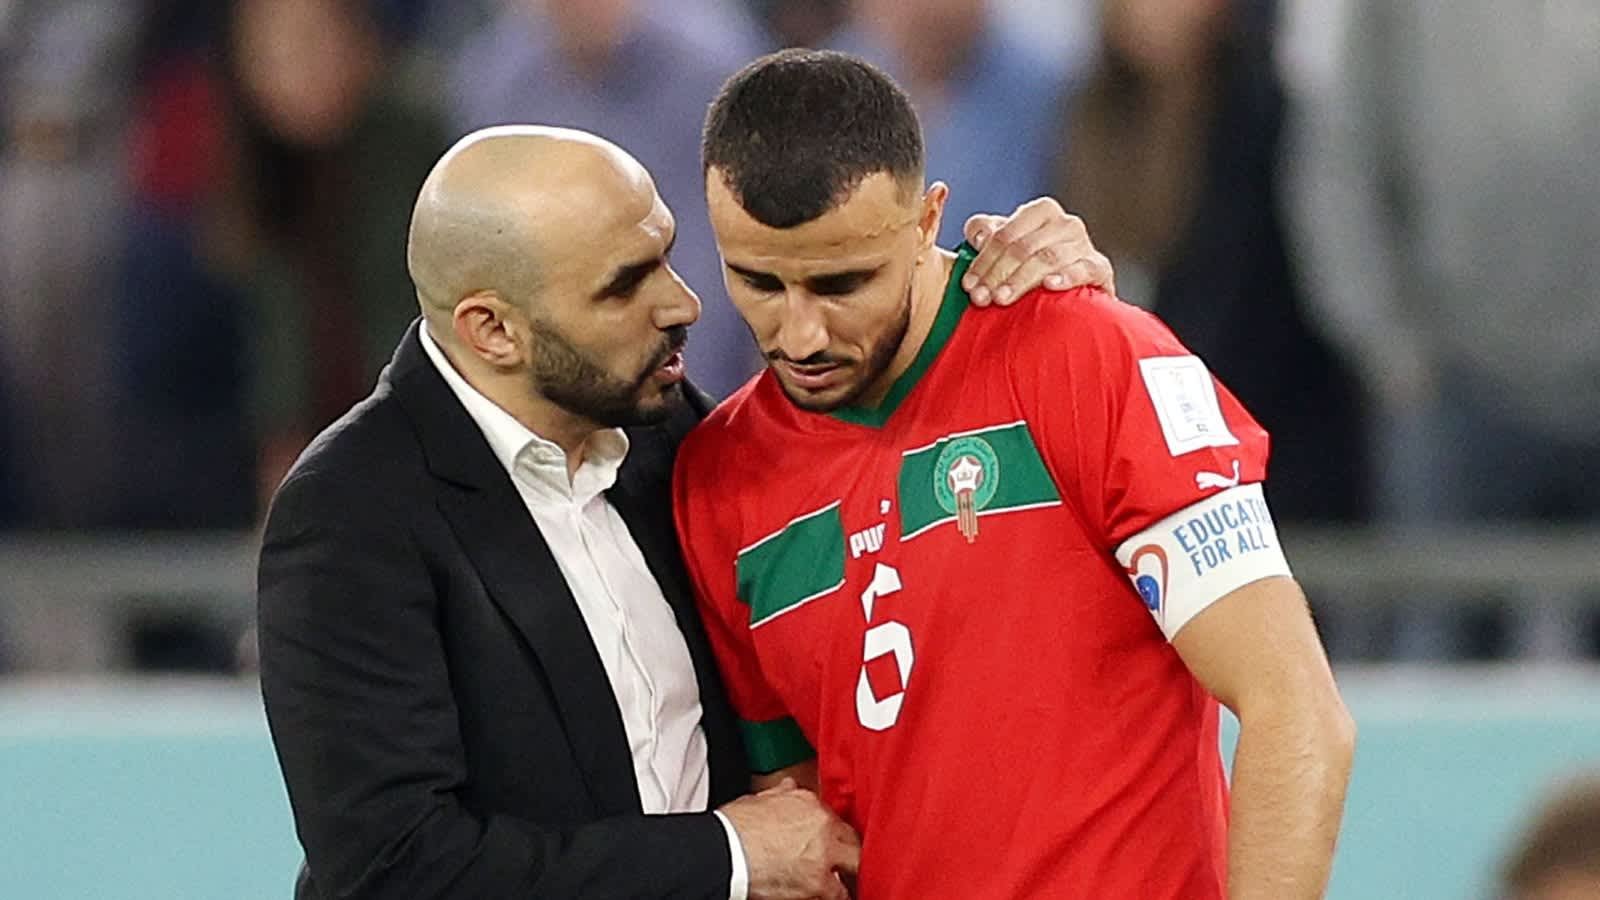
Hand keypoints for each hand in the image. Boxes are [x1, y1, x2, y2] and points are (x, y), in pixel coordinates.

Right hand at [719, 778, 859, 899]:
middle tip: (845, 861)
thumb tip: (788, 787)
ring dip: (848, 872)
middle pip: (851, 838)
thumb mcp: (758, 800)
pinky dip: (839, 895)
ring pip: (855, 863)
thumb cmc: (734, 828)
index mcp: (807, 802)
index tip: (828, 840)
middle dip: (848, 850)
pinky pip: (841, 893)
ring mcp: (823, 853)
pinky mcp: (818, 882)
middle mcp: (821, 824)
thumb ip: (780, 794)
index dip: (831, 832)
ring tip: (845, 881)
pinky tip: (835, 897)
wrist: (724, 851)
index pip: (831, 817)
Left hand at [961, 197, 1114, 305]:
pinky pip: (1084, 269)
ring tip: (1002, 299)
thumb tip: (979, 237)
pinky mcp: (1100, 268)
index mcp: (1040, 211)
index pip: (1004, 235)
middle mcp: (1065, 223)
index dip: (983, 261)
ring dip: (1021, 280)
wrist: (1071, 294)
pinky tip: (1050, 285)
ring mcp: (1084, 244)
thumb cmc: (1030, 265)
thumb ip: (984, 232)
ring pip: (1047, 258)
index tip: (968, 286)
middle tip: (981, 299)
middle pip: (1023, 247)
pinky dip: (1066, 276)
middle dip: (997, 274)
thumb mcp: (1004, 245)